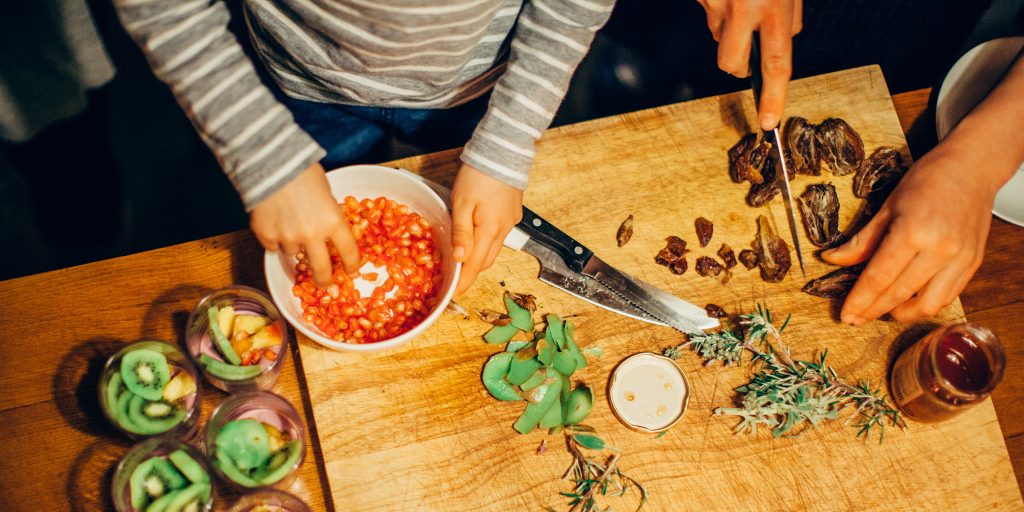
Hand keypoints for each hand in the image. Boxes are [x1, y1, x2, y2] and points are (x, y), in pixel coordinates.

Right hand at [250, 162, 360, 286]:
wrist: (269, 162)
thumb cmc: (302, 172)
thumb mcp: (327, 192)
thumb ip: (329, 214)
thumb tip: (329, 228)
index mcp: (333, 221)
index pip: (349, 253)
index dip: (352, 265)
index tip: (351, 270)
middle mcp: (312, 234)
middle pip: (322, 270)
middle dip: (325, 280)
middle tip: (324, 282)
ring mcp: (287, 237)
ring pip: (294, 253)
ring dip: (294, 244)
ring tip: (289, 222)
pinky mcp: (266, 236)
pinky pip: (273, 246)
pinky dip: (275, 237)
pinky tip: (275, 220)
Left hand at [450, 164, 523, 294]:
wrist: (503, 152)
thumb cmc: (477, 176)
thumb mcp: (462, 204)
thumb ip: (461, 233)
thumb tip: (460, 259)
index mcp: (490, 231)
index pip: (476, 266)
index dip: (465, 282)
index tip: (454, 294)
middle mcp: (504, 230)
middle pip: (486, 261)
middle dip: (471, 271)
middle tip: (454, 275)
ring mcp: (511, 222)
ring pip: (494, 248)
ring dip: (479, 256)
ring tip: (463, 256)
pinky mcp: (513, 212)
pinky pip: (499, 235)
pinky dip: (486, 241)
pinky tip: (476, 234)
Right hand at [697, 0, 801, 129]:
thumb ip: (790, 13)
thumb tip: (787, 37)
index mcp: (773, 5)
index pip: (775, 64)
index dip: (773, 97)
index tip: (769, 120)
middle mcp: (742, 8)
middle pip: (732, 64)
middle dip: (739, 66)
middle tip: (749, 46)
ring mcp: (716, 3)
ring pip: (717, 38)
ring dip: (728, 30)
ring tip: (741, 0)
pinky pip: (708, 15)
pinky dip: (718, 7)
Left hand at [821, 145, 997, 324]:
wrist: (972, 169)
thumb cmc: (927, 181)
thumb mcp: (887, 206)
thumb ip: (862, 240)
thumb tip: (832, 259)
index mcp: (913, 232)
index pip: (879, 277)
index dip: (860, 300)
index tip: (845, 314)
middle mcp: (939, 250)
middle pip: (899, 294)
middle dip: (873, 311)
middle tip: (854, 319)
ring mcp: (960, 259)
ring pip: (927, 304)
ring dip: (901, 313)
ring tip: (881, 311)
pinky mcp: (973, 264)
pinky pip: (947, 296)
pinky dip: (925, 304)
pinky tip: (907, 301)